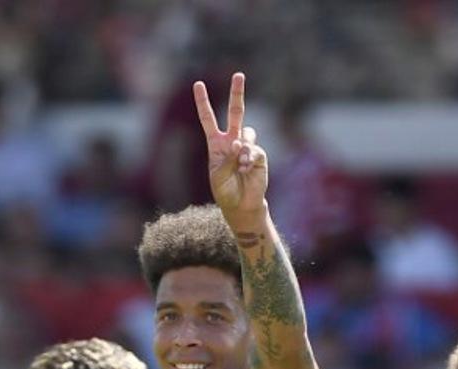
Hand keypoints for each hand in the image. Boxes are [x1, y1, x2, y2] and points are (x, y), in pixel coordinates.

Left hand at [193, 72, 268, 218]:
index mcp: (216, 144)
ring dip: (242, 149)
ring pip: (247, 132)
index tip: (198, 84)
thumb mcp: (218, 177)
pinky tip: (246, 170)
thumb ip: (226, 160)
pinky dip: (249, 160)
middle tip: (239, 75)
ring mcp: (247, 146)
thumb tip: (239, 144)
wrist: (242, 204)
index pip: (208, 119)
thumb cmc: (226, 191)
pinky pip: (254, 150)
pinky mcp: (259, 154)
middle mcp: (232, 141)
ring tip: (240, 165)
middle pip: (236, 112)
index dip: (203, 102)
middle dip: (237, 93)